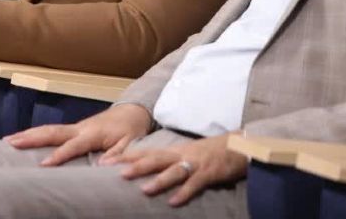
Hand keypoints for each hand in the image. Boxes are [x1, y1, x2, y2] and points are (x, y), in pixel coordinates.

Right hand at [5, 103, 152, 166]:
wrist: (132, 111)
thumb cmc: (131, 129)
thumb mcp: (131, 143)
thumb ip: (118, 154)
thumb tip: (104, 166)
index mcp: (93, 133)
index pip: (73, 144)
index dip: (59, 154)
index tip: (44, 164)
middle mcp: (80, 127)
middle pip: (53, 131)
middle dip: (31, 137)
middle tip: (10, 142)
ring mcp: (75, 126)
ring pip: (48, 129)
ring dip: (28, 134)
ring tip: (7, 140)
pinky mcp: (73, 128)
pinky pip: (51, 131)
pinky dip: (35, 133)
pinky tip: (21, 139)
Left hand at [104, 133, 246, 206]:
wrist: (239, 144)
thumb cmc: (211, 152)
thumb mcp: (187, 154)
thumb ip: (169, 161)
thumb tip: (148, 171)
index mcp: (174, 150)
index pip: (145, 151)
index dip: (126, 156)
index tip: (106, 161)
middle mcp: (181, 154)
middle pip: (155, 158)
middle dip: (136, 165)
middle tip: (117, 173)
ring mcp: (195, 163)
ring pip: (174, 170)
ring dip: (159, 180)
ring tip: (144, 189)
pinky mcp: (209, 172)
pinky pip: (195, 183)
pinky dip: (184, 192)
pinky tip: (174, 202)